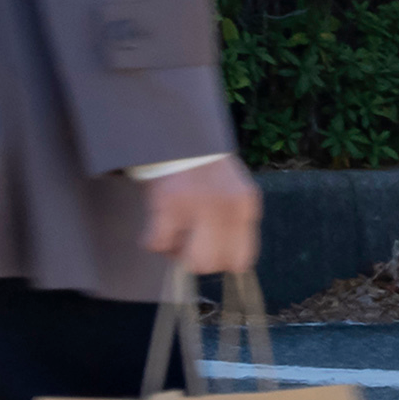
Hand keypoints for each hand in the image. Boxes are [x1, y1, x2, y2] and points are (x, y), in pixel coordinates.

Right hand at [140, 158, 262, 278]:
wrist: (177, 134)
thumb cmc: (203, 167)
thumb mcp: (232, 191)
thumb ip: (233, 220)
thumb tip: (225, 259)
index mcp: (246, 205)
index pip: (243, 258)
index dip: (222, 262)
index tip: (209, 253)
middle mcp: (228, 208)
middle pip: (214, 264)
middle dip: (197, 261)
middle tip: (186, 243)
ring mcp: (199, 207)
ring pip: (190, 261)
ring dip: (175, 252)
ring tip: (171, 232)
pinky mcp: (170, 204)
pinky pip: (158, 244)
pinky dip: (152, 240)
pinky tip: (156, 224)